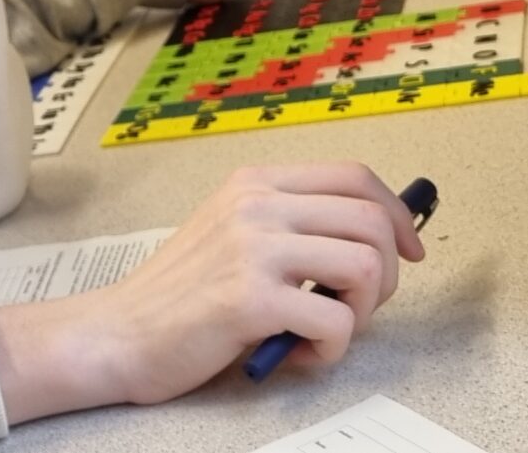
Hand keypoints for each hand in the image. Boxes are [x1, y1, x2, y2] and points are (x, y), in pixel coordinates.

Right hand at [0, 163, 424, 422]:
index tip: (409, 248)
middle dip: (388, 271)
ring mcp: (253, 249)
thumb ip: (290, 226)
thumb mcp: (232, 234)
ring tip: (323, 328)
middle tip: (361, 305)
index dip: (397, 213)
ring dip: (361, 312)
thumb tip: (374, 237)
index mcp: (254, 183)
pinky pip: (336, 321)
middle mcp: (256, 206)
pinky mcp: (251, 299)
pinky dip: (331, 349)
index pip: (354, 176)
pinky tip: (297, 351)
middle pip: (371, 219)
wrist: (118, 333)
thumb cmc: (178, 296)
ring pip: (365, 266)